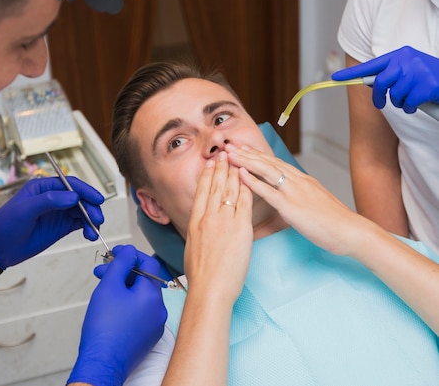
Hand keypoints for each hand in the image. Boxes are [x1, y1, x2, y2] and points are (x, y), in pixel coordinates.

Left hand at [0, 176, 103, 268]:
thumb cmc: (5, 224)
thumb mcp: (25, 210)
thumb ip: (49, 201)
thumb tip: (74, 197)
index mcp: (44, 187)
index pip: (71, 184)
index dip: (86, 191)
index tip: (97, 200)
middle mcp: (54, 198)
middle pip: (80, 198)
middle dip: (91, 207)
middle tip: (97, 220)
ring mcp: (58, 213)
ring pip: (82, 212)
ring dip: (91, 220)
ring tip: (92, 232)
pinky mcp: (60, 227)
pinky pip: (79, 224)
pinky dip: (87, 228)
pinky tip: (89, 235)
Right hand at [68, 244, 166, 385]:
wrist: (102, 362)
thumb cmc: (104, 328)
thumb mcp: (109, 286)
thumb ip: (121, 263)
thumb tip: (130, 251)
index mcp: (153, 295)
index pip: (148, 263)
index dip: (130, 255)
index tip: (115, 253)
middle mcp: (159, 310)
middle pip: (144, 280)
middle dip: (123, 272)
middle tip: (103, 270)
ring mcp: (155, 325)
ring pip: (141, 297)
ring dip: (124, 288)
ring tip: (104, 289)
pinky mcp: (148, 336)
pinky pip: (140, 312)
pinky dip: (127, 304)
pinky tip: (111, 306)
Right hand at [185, 151, 252, 299]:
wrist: (209, 288)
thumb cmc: (201, 275)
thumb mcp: (192, 247)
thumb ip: (198, 232)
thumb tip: (201, 228)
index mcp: (195, 222)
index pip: (202, 192)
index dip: (207, 175)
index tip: (210, 164)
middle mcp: (208, 218)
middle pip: (215, 186)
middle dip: (221, 168)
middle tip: (225, 154)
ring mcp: (224, 222)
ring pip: (230, 191)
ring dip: (234, 173)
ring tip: (238, 160)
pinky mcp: (240, 229)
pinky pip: (244, 203)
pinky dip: (246, 189)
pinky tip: (250, 180)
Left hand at [227, 146, 360, 255]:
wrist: (352, 231)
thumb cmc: (335, 223)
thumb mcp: (315, 203)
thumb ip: (301, 197)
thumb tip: (290, 198)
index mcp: (302, 180)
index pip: (275, 163)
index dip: (257, 155)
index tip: (242, 148)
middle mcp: (298, 181)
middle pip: (268, 162)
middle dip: (246, 153)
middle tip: (228, 145)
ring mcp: (295, 192)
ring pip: (266, 171)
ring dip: (246, 161)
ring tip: (230, 154)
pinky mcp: (292, 206)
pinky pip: (269, 192)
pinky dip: (253, 181)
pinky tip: (240, 174)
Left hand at [331, 46, 438, 111]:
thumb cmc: (428, 77)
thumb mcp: (408, 70)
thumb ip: (390, 73)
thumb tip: (368, 82)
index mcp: (400, 55)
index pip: (371, 65)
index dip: (352, 73)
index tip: (335, 77)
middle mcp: (408, 60)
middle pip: (380, 83)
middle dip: (378, 97)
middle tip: (380, 104)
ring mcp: (418, 72)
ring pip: (395, 96)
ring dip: (400, 102)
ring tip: (411, 98)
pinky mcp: (427, 86)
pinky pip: (408, 104)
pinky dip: (410, 108)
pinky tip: (418, 103)